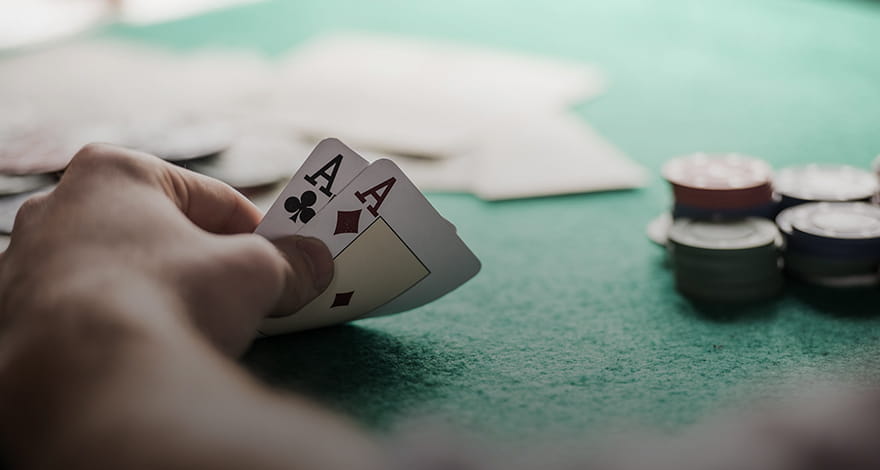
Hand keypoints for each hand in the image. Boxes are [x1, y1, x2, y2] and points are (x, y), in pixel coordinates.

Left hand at [0, 143, 332, 354]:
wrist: (89, 384)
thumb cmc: (171, 300)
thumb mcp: (252, 274)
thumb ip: (287, 261)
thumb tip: (315, 262)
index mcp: (112, 172)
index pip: (208, 198)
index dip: (256, 229)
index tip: (280, 256)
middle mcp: (53, 207)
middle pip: (154, 229)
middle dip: (199, 258)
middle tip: (237, 290)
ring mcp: (22, 265)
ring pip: (113, 269)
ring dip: (155, 289)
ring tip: (191, 325)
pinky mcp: (8, 319)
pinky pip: (81, 311)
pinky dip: (115, 322)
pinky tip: (141, 347)